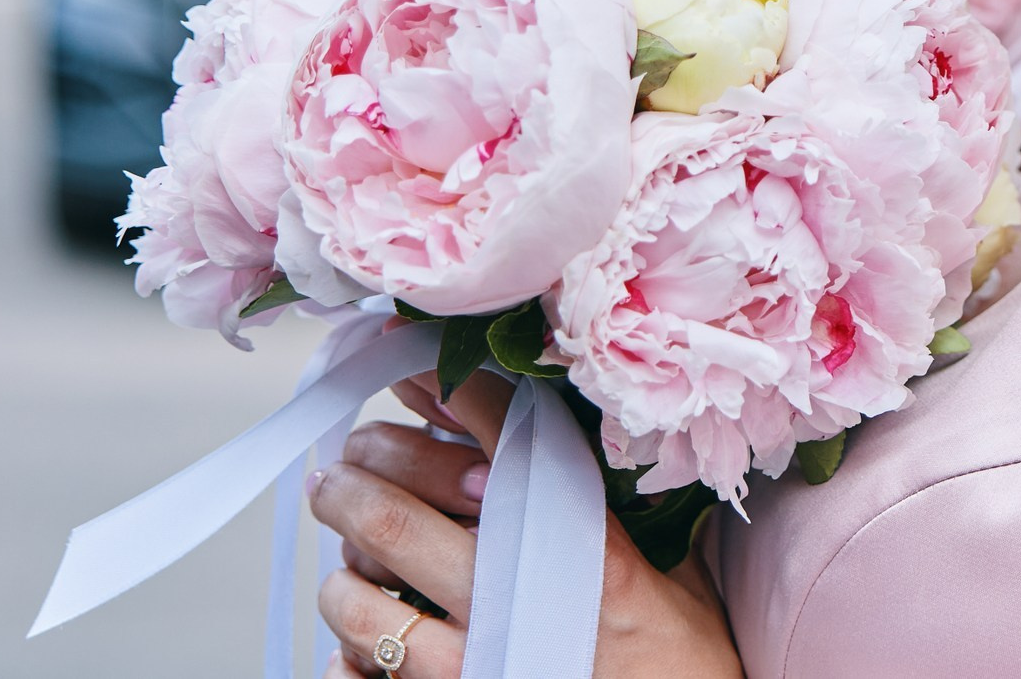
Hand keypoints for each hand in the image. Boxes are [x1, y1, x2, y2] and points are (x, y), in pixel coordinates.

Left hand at [309, 367, 740, 678]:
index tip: (411, 370)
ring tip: (348, 556)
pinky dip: (345, 654)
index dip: (444, 391)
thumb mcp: (669, 568)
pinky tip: (360, 641)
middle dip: (355, 476)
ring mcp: (476, 667)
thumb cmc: (677, 661)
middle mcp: (517, 602)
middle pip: (392, 518)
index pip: (497, 442)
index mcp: (583, 550)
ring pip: (358, 600)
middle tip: (345, 466)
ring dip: (342, 567)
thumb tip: (544, 430)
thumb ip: (613, 505)